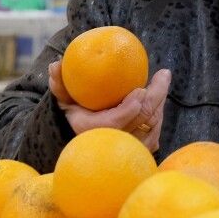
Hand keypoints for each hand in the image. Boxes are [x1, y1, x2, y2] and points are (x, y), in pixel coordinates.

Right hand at [48, 61, 171, 150]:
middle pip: (142, 121)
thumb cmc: (74, 117)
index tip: (141, 89)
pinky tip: (159, 97)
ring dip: (159, 102)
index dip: (131, 108)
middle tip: (163, 74)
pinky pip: (155, 132)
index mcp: (93, 132)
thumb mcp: (64, 101)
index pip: (116, 122)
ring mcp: (129, 150)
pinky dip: (158, 113)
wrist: (84, 145)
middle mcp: (113, 144)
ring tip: (161, 80)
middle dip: (156, 96)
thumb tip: (55, 65)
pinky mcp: (141, 152)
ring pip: (152, 125)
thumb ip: (59, 84)